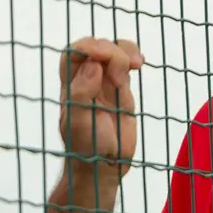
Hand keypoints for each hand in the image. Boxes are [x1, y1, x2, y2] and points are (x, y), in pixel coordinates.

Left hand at [57, 37, 143, 175]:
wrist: (104, 165)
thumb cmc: (86, 147)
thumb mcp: (78, 123)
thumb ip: (81, 94)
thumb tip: (92, 65)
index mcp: (71, 85)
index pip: (73, 53)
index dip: (87, 47)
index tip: (102, 56)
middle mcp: (87, 80)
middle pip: (97, 48)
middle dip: (111, 51)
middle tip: (123, 69)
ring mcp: (105, 84)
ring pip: (114, 52)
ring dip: (125, 51)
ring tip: (136, 65)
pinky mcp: (122, 90)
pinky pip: (127, 65)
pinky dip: (134, 58)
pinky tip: (140, 63)